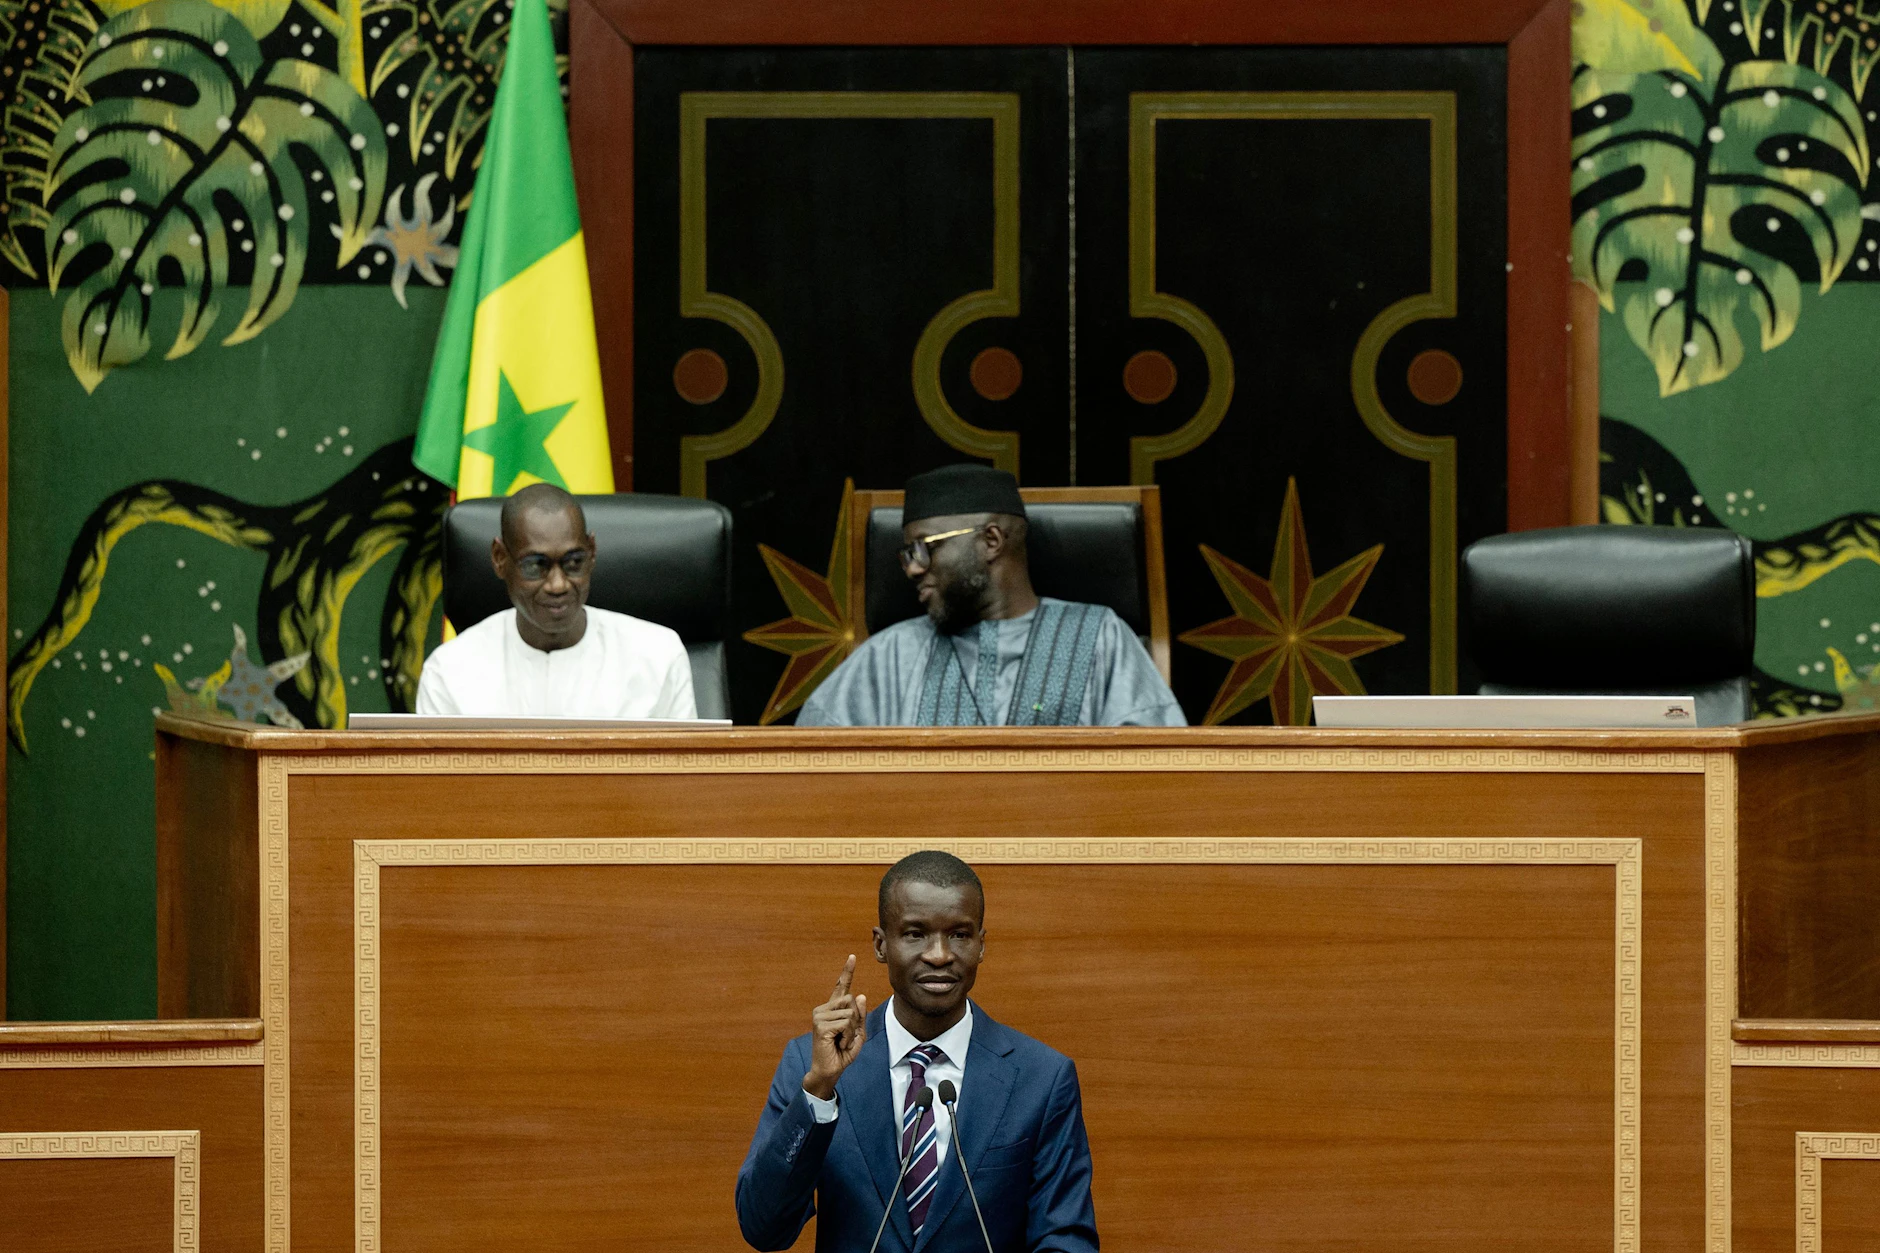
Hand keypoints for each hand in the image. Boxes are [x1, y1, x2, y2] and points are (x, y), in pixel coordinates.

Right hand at [803, 955, 867, 1100]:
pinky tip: (839, 1044)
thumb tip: (860, 995)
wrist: (829, 1071)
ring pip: (851, 1012)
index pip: (841, 987)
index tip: (853, 956)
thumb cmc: (842, 1053)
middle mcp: (823, 1009)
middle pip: (851, 1000)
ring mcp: (820, 1016)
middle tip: (846, 1036)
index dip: (847, 972)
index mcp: (832, 1010)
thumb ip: (860, 1016)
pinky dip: (848, 1036)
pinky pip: (846, 1023)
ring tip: (841, 1041)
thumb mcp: (857, 1034)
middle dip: (856, 1020)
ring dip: (852, 1030)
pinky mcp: (821, 1025)